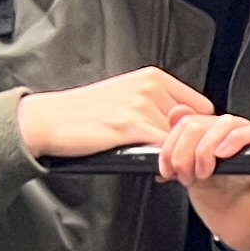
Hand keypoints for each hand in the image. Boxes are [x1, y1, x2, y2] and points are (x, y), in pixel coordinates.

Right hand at [16, 70, 249, 250]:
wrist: (48, 120)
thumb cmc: (83, 113)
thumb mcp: (126, 97)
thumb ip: (156, 107)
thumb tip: (183, 128)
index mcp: (153, 78)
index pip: (201, 106)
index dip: (199, 131)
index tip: (193, 147)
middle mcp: (151, 87)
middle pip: (197, 124)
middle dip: (192, 146)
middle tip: (184, 164)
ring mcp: (141, 105)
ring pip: (182, 139)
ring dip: (181, 159)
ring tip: (171, 170)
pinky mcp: (129, 126)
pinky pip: (165, 149)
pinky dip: (169, 164)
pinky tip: (161, 172)